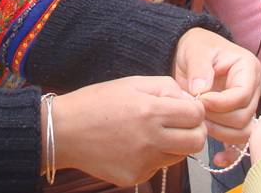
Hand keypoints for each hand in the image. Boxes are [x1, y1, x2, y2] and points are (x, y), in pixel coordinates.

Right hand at [49, 76, 206, 185]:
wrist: (64, 131)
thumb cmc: (96, 102)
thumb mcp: (131, 82)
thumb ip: (165, 88)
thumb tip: (189, 101)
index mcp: (150, 110)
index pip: (196, 115)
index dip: (195, 110)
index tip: (186, 108)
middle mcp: (150, 139)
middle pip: (196, 142)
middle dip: (194, 131)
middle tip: (180, 124)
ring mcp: (143, 161)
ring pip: (179, 156)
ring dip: (174, 144)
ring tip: (153, 133)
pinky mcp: (135, 177)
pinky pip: (157, 167)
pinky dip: (153, 156)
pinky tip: (133, 145)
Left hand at [173, 28, 260, 144]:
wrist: (189, 53)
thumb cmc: (196, 47)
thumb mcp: (195, 50)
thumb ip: (199, 68)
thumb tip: (201, 90)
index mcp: (248, 68)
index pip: (242, 94)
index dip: (221, 102)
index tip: (200, 100)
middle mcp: (252, 89)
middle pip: (244, 116)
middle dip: (218, 118)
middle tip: (196, 111)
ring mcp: (246, 105)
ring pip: (243, 131)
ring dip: (220, 132)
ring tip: (199, 123)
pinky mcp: (236, 118)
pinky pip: (239, 141)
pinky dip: (229, 151)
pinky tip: (217, 159)